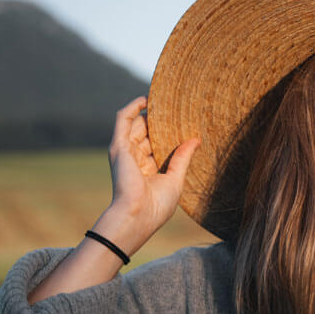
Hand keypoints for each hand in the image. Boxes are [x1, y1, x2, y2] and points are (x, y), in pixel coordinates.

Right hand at [104, 95, 200, 254]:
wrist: (138, 216)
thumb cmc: (157, 206)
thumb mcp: (176, 179)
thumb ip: (183, 158)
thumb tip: (196, 140)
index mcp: (147, 170)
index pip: (156, 145)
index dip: (167, 132)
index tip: (182, 120)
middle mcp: (134, 159)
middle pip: (147, 132)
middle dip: (159, 119)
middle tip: (177, 106)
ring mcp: (125, 152)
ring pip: (136, 124)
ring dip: (148, 111)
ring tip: (165, 97)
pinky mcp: (119, 146)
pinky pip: (122, 119)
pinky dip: (133, 107)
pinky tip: (146, 98)